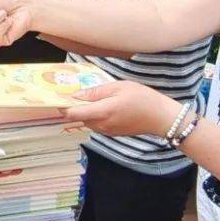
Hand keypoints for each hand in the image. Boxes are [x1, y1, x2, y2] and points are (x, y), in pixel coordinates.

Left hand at [63, 82, 182, 139]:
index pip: (73, 114)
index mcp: (102, 112)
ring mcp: (106, 131)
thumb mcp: (118, 87)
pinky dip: (94, 116)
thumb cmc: (142, 98)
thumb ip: (95, 92)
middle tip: (74, 92)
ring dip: (84, 111)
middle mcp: (101, 125)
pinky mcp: (112, 133)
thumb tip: (75, 95)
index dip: (63, 106)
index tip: (58, 97)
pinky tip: (102, 105)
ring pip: (87, 121)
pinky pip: (96, 124)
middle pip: (78, 118)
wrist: (161, 117)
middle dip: (73, 107)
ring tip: (90, 97)